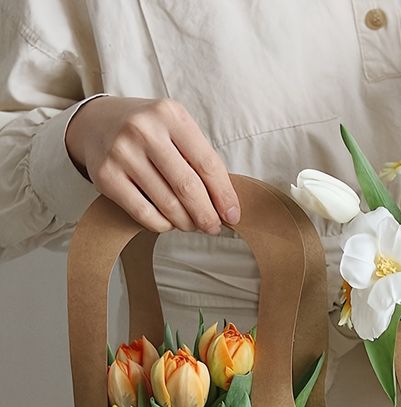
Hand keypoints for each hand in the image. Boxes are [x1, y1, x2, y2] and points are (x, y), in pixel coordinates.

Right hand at [65, 96, 239, 233]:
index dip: (224, 195)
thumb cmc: (149, 132)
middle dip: (206, 215)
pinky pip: (143, 213)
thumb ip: (200, 160)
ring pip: (167, 204)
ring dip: (186, 222)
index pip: (208, 164)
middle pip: (188, 187)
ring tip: (193, 225)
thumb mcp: (176, 130)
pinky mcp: (105, 175)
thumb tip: (226, 205)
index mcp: (170, 115)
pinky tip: (169, 223)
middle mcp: (144, 130)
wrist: (96, 123)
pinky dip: (162, 225)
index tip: (233, 216)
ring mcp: (121, 152)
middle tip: (213, 227)